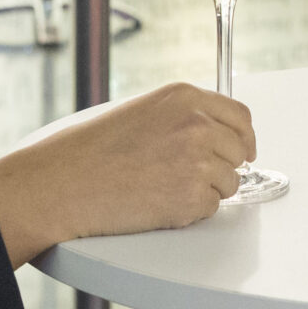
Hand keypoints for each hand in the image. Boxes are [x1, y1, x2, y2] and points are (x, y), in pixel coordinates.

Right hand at [0, 83, 254, 261]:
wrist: (64, 183)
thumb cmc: (92, 151)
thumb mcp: (144, 112)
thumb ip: (184, 116)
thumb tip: (217, 134)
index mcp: (185, 97)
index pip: (240, 116)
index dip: (243, 138)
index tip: (243, 151)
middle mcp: (197, 123)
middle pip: (239, 152)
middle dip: (221, 167)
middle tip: (185, 176)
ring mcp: (198, 160)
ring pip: (229, 183)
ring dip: (204, 190)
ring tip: (162, 187)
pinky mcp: (192, 196)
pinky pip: (210, 208)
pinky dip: (190, 211)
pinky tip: (157, 202)